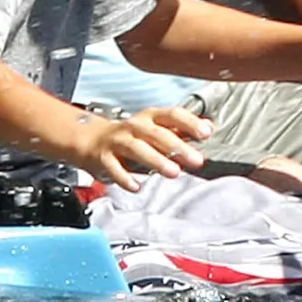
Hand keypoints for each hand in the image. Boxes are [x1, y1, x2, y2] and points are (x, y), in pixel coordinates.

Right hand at [72, 104, 209, 190]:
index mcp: (151, 117)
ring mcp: (118, 140)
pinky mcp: (103, 157)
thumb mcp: (157, 128)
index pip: (173, 114)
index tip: (205, 134)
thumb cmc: (132, 135)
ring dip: (156, 160)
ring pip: (137, 148)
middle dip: (178, 147)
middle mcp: (135, 126)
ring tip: (173, 172)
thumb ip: (183, 129)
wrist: (92, 140)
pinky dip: (125, 177)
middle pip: (158, 134)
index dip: (190, 122)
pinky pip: (114, 167)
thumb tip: (209, 126)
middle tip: (196, 160)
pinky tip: (136, 186)